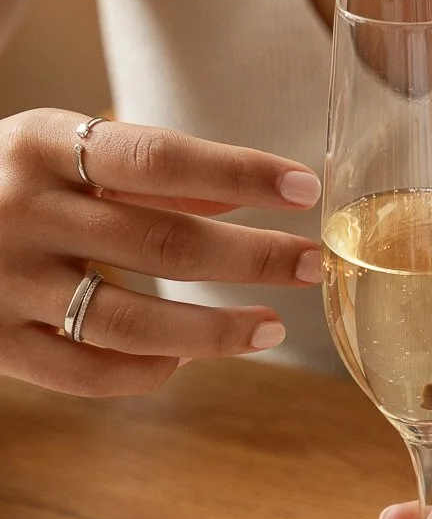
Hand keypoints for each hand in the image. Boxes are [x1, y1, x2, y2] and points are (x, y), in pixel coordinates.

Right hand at [0, 108, 323, 395]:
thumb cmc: (0, 181)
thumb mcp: (60, 152)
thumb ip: (147, 173)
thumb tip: (241, 196)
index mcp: (42, 146)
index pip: (159, 157)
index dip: (239, 173)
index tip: (305, 188)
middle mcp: (22, 211)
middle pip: (162, 242)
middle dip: (253, 258)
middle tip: (313, 264)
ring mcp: (4, 283)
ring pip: (132, 321)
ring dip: (216, 329)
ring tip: (270, 327)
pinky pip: (88, 372)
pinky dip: (147, 370)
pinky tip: (183, 358)